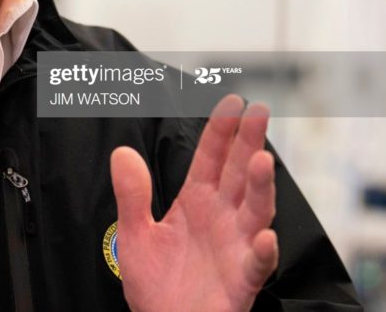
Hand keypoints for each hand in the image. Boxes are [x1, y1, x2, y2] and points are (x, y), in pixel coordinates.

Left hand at [111, 94, 277, 311]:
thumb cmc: (155, 285)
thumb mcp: (134, 233)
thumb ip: (132, 193)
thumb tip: (122, 151)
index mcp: (196, 202)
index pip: (210, 158)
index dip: (221, 130)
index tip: (232, 101)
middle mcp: (222, 218)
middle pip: (239, 173)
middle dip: (249, 141)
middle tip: (259, 111)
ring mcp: (236, 247)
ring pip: (255, 211)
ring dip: (261, 186)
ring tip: (261, 160)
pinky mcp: (242, 280)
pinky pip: (257, 264)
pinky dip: (263, 251)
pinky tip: (264, 236)